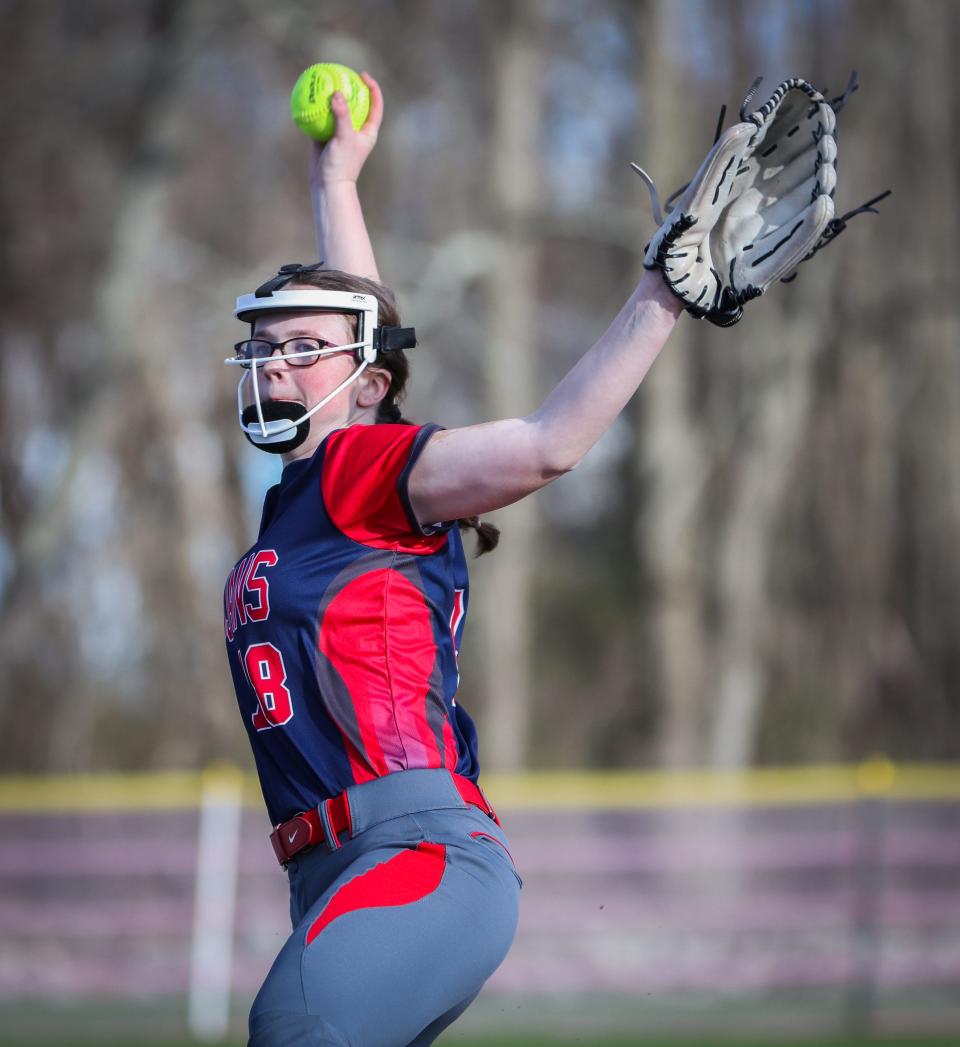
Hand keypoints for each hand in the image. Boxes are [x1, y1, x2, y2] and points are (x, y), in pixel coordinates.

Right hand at [308, 72, 383, 188]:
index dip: (372, 88)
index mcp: (367, 131)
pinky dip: (314, 109)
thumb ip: (342, 116)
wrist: (328, 185)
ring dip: (329, 96)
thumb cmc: (342, 165)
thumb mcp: (344, 138)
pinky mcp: (324, 137)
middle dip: (349, 87)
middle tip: (340, 73)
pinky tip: (306, 97)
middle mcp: (355, 130)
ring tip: (322, 81)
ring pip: (335, 110)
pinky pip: (319, 118)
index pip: (375, 105)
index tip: (362, 75)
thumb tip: (336, 93)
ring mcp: (339, 133)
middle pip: (355, 103)